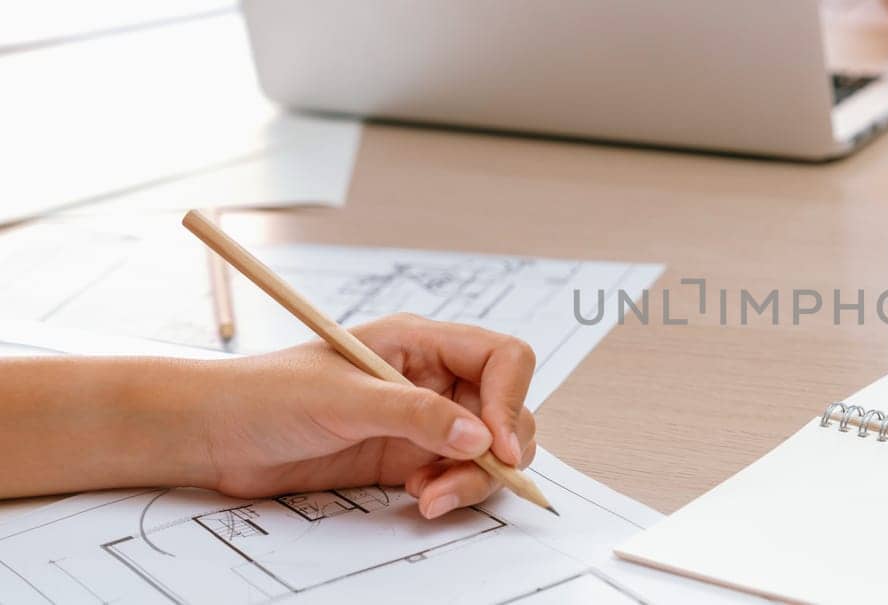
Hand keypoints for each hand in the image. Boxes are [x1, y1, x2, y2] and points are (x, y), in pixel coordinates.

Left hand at [196, 314, 536, 518]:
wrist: (215, 436)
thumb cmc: (264, 395)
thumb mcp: (341, 399)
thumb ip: (415, 415)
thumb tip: (480, 436)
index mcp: (420, 342)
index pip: (501, 359)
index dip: (510, 399)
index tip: (498, 444)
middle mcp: (431, 379)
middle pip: (505, 410)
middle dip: (498, 449)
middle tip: (466, 479)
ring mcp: (422, 421)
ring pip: (487, 450)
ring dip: (473, 478)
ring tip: (431, 497)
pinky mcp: (408, 458)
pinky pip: (456, 476)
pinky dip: (451, 492)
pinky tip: (418, 498)